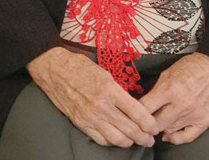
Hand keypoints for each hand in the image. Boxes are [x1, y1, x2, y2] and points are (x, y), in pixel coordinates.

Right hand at [28, 47, 158, 147]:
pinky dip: (111, 141)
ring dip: (130, 142)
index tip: (154, 127)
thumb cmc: (79, 66)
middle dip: (144, 137)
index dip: (150, 124)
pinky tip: (116, 138)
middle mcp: (102, 106)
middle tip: (149, 139)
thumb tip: (133, 105)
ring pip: (117, 139)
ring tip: (135, 141)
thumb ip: (119, 91)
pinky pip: (101, 139)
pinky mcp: (80, 123)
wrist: (54, 69)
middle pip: (130, 129)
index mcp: (110, 90)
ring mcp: (90, 116)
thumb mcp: (105, 73)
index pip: (137, 113)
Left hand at [138, 52, 208, 143]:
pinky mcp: (204, 121)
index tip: (131, 114)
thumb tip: (143, 104)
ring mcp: (193, 114)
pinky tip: (168, 135)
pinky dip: (175, 138)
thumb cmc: (192, 67)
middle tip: (140, 123)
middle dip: (145, 124)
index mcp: (169, 90)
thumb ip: (155, 90)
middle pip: (155, 124)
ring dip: (159, 129)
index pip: (144, 108)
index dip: (134, 112)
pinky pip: (187, 137)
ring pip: (168, 130)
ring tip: (153, 125)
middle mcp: (181, 105)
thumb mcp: (167, 73)